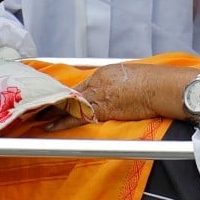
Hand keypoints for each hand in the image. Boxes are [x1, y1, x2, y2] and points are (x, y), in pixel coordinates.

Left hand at [46, 63, 188, 130]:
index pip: (79, 85)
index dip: (66, 94)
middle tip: (38, 107)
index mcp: (104, 73)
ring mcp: (99, 95)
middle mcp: (97, 82)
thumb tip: (114, 93)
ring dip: (53, 113)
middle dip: (54, 102)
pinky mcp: (103, 109)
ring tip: (38, 118)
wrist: (161, 87)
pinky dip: (63, 122)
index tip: (56, 99)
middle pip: (70, 93)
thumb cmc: (153, 82)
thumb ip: (116, 84)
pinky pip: (78, 117)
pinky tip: (52, 126)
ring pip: (69, 105)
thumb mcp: (130, 77)